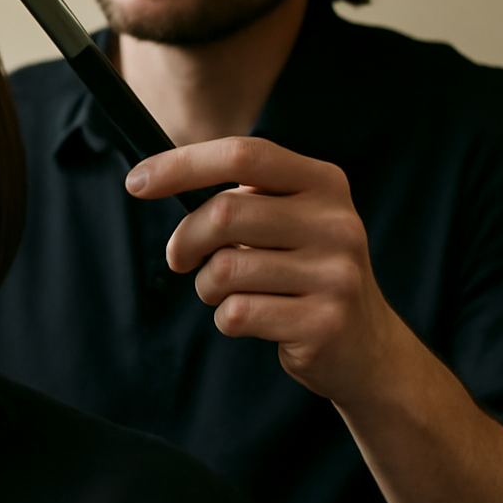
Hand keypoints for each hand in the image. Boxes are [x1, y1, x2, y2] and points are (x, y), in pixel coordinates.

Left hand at [126, 136, 410, 404]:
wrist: (367, 348)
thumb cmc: (304, 273)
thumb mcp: (288, 221)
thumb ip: (239, 198)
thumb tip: (152, 180)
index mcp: (323, 183)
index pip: (243, 154)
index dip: (182, 164)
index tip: (135, 181)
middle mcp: (337, 222)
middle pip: (225, 214)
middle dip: (186, 240)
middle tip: (181, 259)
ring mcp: (336, 274)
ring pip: (224, 269)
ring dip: (208, 287)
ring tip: (232, 294)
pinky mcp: (324, 323)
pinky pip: (237, 314)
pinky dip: (227, 319)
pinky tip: (256, 320)